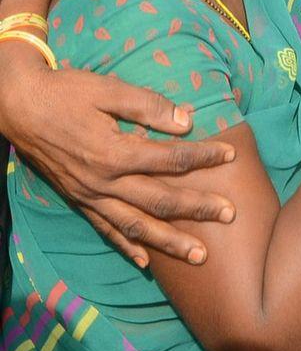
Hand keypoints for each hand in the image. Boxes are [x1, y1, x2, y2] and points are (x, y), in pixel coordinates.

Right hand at [0, 47, 236, 266]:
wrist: (20, 106)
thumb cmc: (67, 92)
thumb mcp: (109, 89)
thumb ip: (149, 106)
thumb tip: (187, 121)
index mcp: (115, 152)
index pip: (171, 159)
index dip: (203, 157)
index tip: (231, 155)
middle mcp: (104, 182)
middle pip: (160, 201)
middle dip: (198, 209)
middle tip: (230, 215)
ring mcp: (90, 196)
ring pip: (136, 226)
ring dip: (169, 242)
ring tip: (199, 256)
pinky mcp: (78, 202)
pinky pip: (106, 231)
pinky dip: (127, 247)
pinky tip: (146, 261)